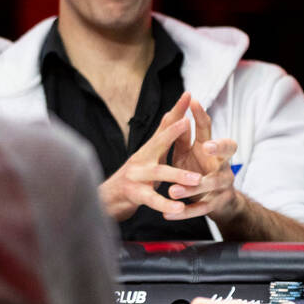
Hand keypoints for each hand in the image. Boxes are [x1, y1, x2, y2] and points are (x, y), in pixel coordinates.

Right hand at [98, 93, 202, 221]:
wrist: (108, 199)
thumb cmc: (134, 176)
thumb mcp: (148, 156)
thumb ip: (161, 139)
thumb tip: (172, 114)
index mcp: (148, 149)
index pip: (164, 126)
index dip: (176, 110)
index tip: (188, 94)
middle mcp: (141, 158)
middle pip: (158, 142)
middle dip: (173, 131)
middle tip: (188, 121)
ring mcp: (136, 176)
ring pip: (159, 173)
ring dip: (178, 175)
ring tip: (196, 179)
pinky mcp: (134, 194)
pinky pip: (152, 200)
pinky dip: (166, 204)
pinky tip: (179, 209)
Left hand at [164, 98, 241, 222]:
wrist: (218, 202)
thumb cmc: (198, 170)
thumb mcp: (187, 153)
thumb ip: (182, 138)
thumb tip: (174, 114)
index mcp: (211, 148)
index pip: (209, 128)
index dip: (202, 115)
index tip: (194, 102)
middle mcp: (222, 163)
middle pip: (228, 151)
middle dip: (219, 147)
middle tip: (207, 146)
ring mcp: (223, 184)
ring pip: (211, 184)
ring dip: (192, 187)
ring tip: (172, 191)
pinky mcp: (217, 204)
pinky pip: (201, 209)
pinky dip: (184, 213)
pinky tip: (167, 214)